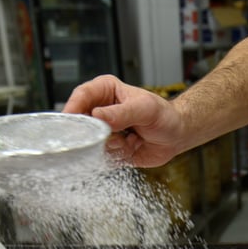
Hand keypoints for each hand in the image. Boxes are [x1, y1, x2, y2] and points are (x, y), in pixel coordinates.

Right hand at [64, 75, 186, 167]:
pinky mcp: (108, 149)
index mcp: (105, 91)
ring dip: (113, 146)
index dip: (73, 108)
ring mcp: (103, 131)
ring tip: (132, 138)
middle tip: (114, 135)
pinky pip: (102, 158)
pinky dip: (118, 156)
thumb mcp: (145, 109)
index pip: (81, 96)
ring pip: (91, 143)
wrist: (176, 135)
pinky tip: (133, 146)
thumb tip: (97, 115)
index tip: (71, 121)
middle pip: (80, 123)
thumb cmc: (164, 115)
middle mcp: (100, 110)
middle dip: (95, 133)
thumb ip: (121, 113)